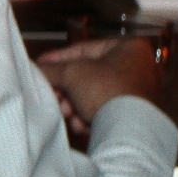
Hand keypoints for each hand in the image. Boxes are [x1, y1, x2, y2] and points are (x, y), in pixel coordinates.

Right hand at [38, 35, 162, 123]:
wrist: (130, 128)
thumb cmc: (105, 90)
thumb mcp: (70, 74)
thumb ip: (50, 70)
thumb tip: (36, 71)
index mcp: (128, 48)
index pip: (83, 49)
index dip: (57, 58)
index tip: (40, 66)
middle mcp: (139, 66)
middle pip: (88, 75)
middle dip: (66, 90)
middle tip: (53, 97)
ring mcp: (141, 90)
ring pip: (94, 94)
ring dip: (75, 105)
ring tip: (67, 114)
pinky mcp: (139, 112)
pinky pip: (107, 108)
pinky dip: (91, 116)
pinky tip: (82, 124)